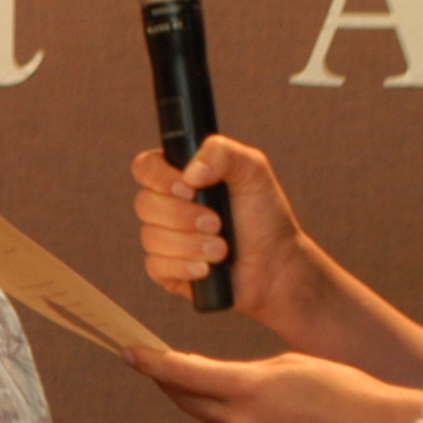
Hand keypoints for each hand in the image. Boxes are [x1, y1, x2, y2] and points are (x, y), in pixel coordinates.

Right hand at [129, 135, 312, 328]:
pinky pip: (156, 266)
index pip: (146, 167)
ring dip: (190, 244)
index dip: (159, 177)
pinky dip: (184, 267)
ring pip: (150, 237)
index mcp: (181, 177)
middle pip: (144, 204)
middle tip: (217, 222)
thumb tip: (189, 173)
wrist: (277, 264)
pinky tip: (207, 268)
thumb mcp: (252, 170)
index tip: (189, 187)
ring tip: (222, 249)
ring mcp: (164, 238)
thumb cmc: (265, 215)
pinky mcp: (166, 270)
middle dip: (184, 216)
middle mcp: (167, 205)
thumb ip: (221, 152)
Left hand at [130, 345, 421, 422]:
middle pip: (190, 404)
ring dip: (232, 417)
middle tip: (173, 373)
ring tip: (279, 410)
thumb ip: (246, 376)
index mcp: (248, 387)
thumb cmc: (346, 390)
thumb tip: (216, 389)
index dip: (152, 363)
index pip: (182, 373)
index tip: (130, 353)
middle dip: (178, 386)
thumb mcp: (292, 366)